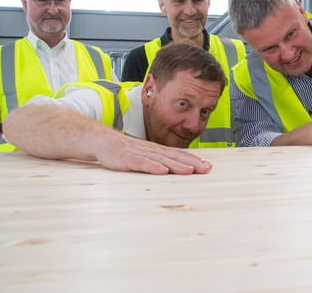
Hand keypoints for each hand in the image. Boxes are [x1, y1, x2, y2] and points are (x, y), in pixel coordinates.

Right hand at [95, 138, 212, 174]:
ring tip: (190, 170)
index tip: (208, 166)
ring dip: (177, 165)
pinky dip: (154, 167)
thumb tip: (175, 169)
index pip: (179, 155)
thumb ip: (159, 161)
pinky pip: (143, 163)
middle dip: (192, 163)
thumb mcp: (146, 155)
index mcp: (158, 150)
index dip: (194, 160)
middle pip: (175, 157)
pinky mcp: (129, 159)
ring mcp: (141, 154)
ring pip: (162, 160)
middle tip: (206, 169)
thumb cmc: (126, 151)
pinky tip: (163, 171)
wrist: (103, 141)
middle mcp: (153, 151)